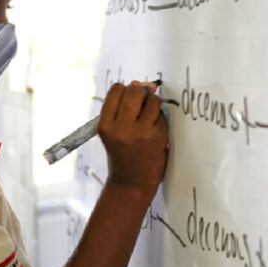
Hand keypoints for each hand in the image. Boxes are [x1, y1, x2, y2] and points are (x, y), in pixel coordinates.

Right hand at [97, 81, 168, 196]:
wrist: (131, 183)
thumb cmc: (121, 154)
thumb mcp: (112, 132)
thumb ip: (122, 108)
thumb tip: (142, 83)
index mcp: (105, 125)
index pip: (116, 90)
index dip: (125, 90)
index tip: (129, 98)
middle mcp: (121, 128)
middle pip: (135, 91)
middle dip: (141, 92)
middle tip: (142, 103)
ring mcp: (141, 133)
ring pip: (152, 100)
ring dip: (153, 103)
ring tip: (149, 117)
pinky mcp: (158, 137)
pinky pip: (162, 115)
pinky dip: (160, 118)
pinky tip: (155, 129)